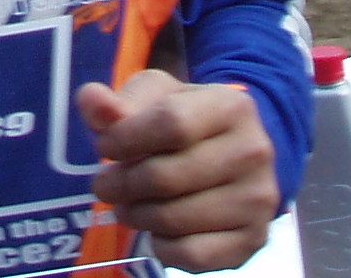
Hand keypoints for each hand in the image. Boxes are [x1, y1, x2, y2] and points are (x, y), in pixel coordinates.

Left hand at [78, 69, 278, 271]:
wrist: (233, 152)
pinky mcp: (254, 239)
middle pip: (167, 176)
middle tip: (104, 184)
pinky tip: (156, 230)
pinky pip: (193, 254)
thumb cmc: (184, 120)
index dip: (126, 138)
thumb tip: (93, 102)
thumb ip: (116, 101)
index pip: (171, 123)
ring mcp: (258, 199)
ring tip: (126, 204)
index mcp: (231, 106)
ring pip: (175, 218)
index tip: (105, 146)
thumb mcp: (153, 97)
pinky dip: (162, 246)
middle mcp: (254, 151)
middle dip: (121, 183)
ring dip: (136, 215)